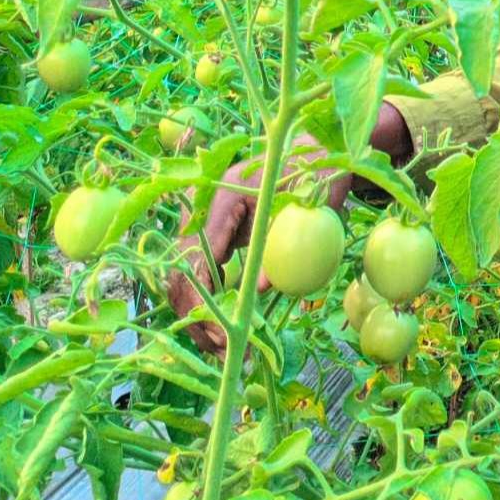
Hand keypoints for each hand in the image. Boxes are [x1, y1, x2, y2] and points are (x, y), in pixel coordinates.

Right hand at [165, 130, 354, 355]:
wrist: (319, 150)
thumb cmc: (317, 173)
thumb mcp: (307, 209)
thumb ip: (282, 246)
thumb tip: (260, 291)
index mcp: (222, 200)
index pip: (196, 258)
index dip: (204, 300)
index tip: (224, 333)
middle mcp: (205, 211)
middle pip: (180, 272)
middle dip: (195, 315)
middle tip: (221, 349)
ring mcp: (209, 222)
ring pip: (185, 276)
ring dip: (198, 314)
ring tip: (221, 347)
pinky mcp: (219, 234)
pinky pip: (203, 272)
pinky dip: (209, 302)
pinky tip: (223, 329)